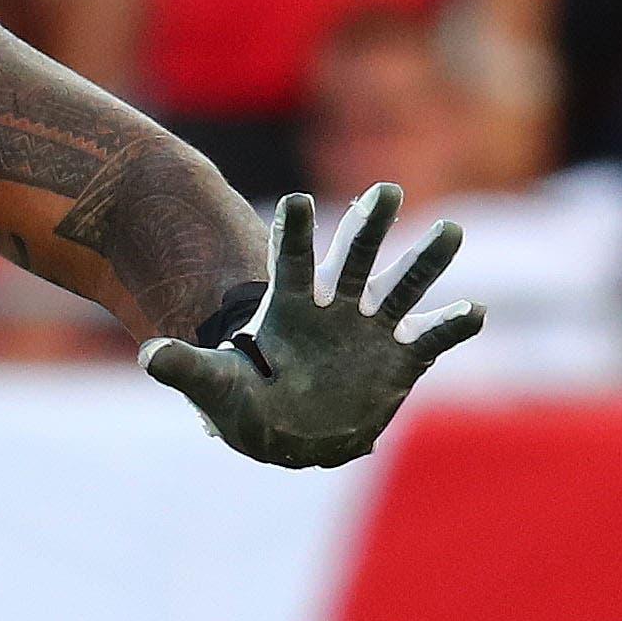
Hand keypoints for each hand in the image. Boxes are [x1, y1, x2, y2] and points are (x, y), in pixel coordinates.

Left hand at [139, 187, 480, 468]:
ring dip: (427, 260)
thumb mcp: (215, 389)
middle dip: (369, 227)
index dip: (291, 233)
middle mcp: (336, 307)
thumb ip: (187, 369)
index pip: (290, 261)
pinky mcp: (402, 358)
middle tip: (386, 190)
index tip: (293, 202)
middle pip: (354, 259)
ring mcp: (372, 330)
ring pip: (404, 286)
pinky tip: (472, 311)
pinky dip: (454, 324)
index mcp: (291, 306)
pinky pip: (435, 337)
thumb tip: (149, 356)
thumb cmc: (247, 403)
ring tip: (450, 230)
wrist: (290, 430)